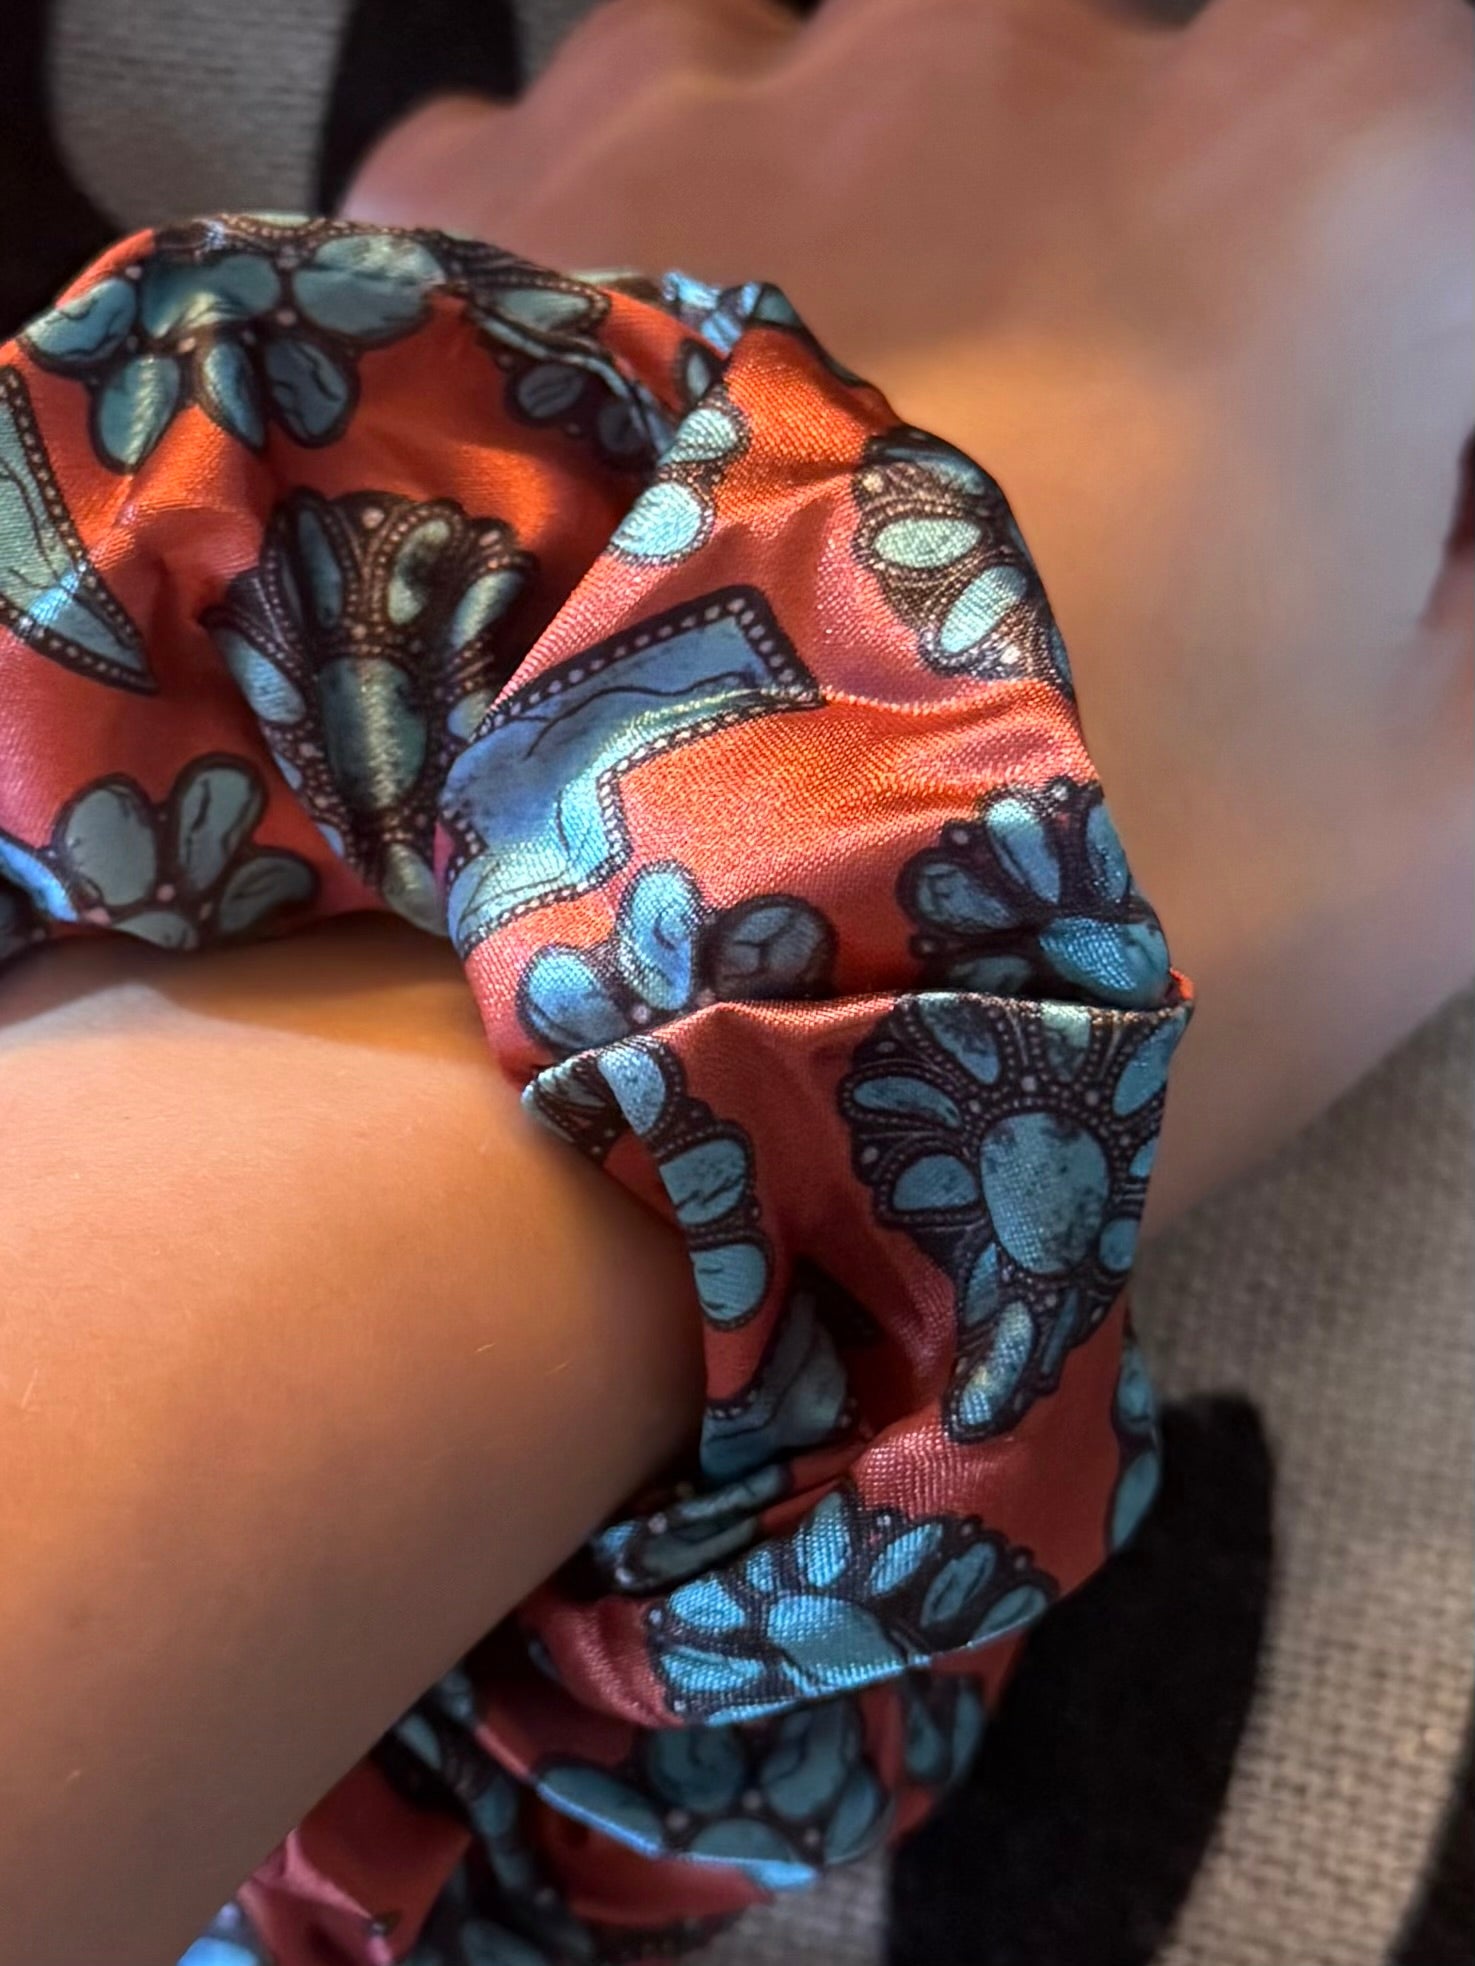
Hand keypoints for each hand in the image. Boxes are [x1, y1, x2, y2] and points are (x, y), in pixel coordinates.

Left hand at [344, 0, 1473, 1221]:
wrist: (620, 1024)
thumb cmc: (1043, 939)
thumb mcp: (1426, 818)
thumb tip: (1438, 487)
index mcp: (1304, 183)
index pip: (1414, 91)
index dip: (1379, 280)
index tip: (1326, 429)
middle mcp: (1009, 64)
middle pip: (1128, 95)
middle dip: (1134, 271)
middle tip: (1077, 520)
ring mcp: (719, 99)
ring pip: (855, 79)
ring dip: (886, 230)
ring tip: (835, 488)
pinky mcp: (496, 195)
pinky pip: (616, 149)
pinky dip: (647, 265)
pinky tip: (648, 464)